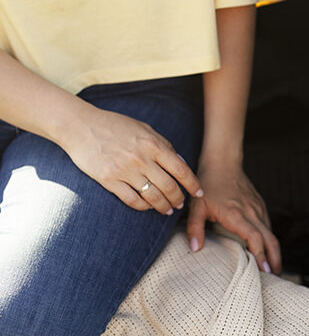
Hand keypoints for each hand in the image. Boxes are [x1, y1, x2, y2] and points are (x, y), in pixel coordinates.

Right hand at [62, 106, 202, 213]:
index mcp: (153, 145)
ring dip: (163, 206)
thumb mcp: (144, 129)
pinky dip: (143, 206)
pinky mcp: (109, 180)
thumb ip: (163, 145)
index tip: (198, 192)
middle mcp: (141, 159)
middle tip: (181, 204)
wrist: (82, 127)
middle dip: (178, 198)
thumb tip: (181, 162)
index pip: (180, 169)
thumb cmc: (115, 126)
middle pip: (168, 186)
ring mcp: (125, 171)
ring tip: (167, 210)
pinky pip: (131, 200)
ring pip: (152, 196)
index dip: (192, 184)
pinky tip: (148, 207)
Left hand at [186, 163, 281, 273]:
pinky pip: (267, 225)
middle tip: (274, 277)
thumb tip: (195, 249)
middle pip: (270, 239)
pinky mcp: (259, 205)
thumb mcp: (196, 205)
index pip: (254, 237)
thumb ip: (195, 227)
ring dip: (274, 251)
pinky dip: (270, 240)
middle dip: (274, 259)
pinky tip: (267, 249)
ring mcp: (258, 208)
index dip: (260, 255)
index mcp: (236, 214)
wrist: (223, 162)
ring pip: (271, 233)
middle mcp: (251, 212)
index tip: (263, 271)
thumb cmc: (208, 184)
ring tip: (272, 269)